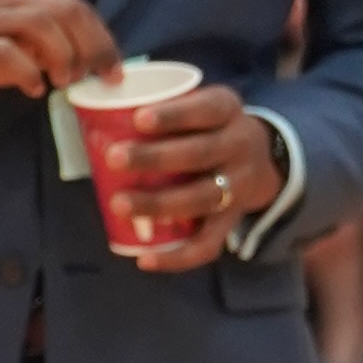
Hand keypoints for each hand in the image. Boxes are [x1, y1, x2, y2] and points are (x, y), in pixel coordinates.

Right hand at [0, 0, 120, 117]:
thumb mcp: (14, 28)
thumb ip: (49, 35)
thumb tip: (92, 60)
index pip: (77, 7)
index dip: (103, 40)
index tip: (113, 70)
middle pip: (67, 12)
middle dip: (91, 48)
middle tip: (94, 77)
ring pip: (43, 26)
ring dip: (63, 57)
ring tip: (63, 81)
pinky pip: (9, 56)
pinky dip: (29, 74)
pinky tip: (31, 87)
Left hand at [109, 90, 287, 272]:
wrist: (261, 160)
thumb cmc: (208, 126)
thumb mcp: (198, 102)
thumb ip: (163, 103)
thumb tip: (101, 108)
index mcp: (228, 110)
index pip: (206, 109)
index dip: (174, 115)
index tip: (138, 119)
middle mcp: (239, 147)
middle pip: (200, 154)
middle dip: (155, 158)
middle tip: (113, 158)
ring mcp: (238, 188)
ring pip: (201, 198)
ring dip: (158, 203)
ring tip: (119, 203)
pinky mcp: (231, 221)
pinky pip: (208, 245)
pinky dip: (176, 257)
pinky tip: (144, 259)